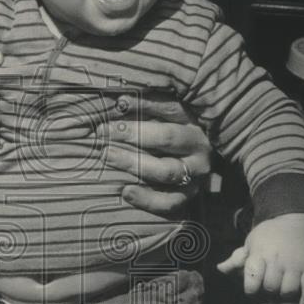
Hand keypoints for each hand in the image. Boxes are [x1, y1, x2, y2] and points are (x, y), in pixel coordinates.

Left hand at [96, 92, 211, 214]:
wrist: (191, 168)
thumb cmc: (166, 135)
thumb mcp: (162, 118)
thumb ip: (145, 110)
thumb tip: (119, 101)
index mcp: (194, 121)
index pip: (170, 108)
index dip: (144, 105)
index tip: (118, 103)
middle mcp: (198, 146)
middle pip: (167, 138)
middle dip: (133, 133)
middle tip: (104, 131)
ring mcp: (195, 174)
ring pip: (166, 171)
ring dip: (133, 163)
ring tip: (107, 155)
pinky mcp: (188, 196)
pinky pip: (168, 202)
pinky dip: (146, 198)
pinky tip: (125, 191)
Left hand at [217, 213, 303, 303]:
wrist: (293, 222)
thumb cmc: (267, 236)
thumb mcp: (250, 244)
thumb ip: (236, 259)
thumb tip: (220, 268)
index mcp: (260, 254)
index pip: (252, 278)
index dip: (250, 288)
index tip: (252, 288)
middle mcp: (278, 260)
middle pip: (271, 287)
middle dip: (267, 292)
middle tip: (267, 288)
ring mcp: (295, 264)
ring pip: (289, 290)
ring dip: (284, 295)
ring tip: (281, 290)